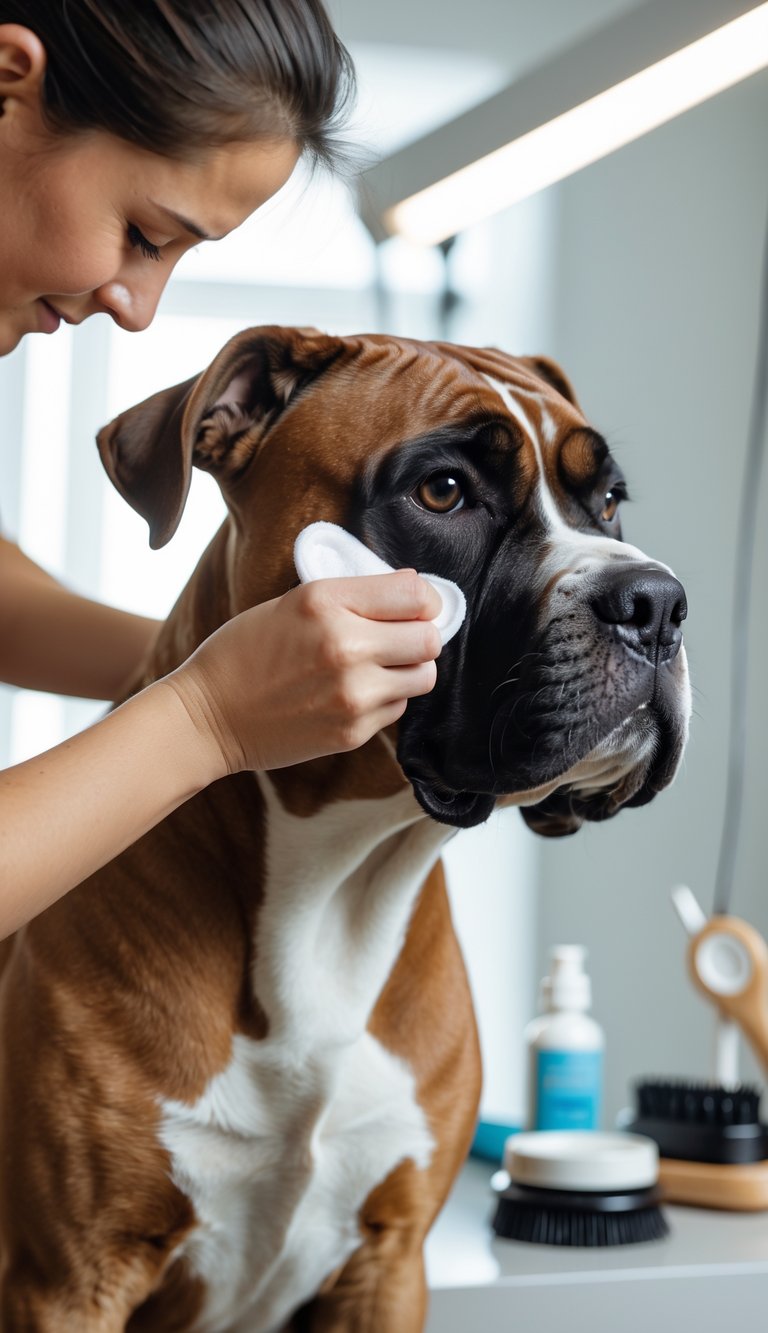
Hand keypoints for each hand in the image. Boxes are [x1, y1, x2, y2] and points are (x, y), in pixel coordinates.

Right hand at [168, 572, 442, 776]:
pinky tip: (351, 693)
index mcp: (325, 602)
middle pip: (429, 638)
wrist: (207, 716)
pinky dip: (385, 698)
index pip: (415, 594)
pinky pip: (397, 707)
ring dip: (408, 670)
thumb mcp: (293, 602)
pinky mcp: (352, 731)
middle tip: (399, 638)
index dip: (423, 599)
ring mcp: (352, 694)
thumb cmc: (246, 652)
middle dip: (420, 636)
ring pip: (424, 677)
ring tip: (377, 667)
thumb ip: (354, 595)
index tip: (416, 606)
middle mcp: (344, 646)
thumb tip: (417, 592)